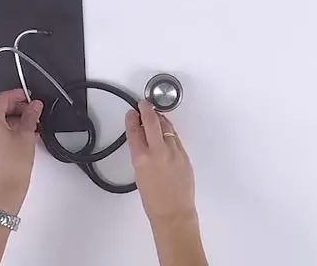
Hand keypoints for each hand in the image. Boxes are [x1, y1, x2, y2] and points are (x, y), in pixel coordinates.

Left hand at [0, 89, 42, 213]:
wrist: (7, 189)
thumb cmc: (13, 166)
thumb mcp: (26, 135)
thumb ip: (30, 116)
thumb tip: (34, 106)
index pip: (1, 99)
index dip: (16, 94)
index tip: (27, 95)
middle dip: (16, 107)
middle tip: (31, 110)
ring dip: (12, 119)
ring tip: (30, 124)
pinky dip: (7, 130)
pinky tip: (21, 135)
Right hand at [126, 99, 196, 224]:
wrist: (173, 212)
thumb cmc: (154, 200)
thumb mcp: (139, 175)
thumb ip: (141, 155)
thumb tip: (142, 141)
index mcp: (141, 158)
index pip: (134, 131)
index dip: (132, 118)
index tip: (132, 113)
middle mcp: (158, 152)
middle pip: (152, 122)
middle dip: (146, 109)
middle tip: (143, 104)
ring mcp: (173, 152)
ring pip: (166, 127)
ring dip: (159, 119)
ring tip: (155, 114)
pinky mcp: (184, 155)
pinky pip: (175, 138)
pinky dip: (169, 132)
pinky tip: (166, 130)